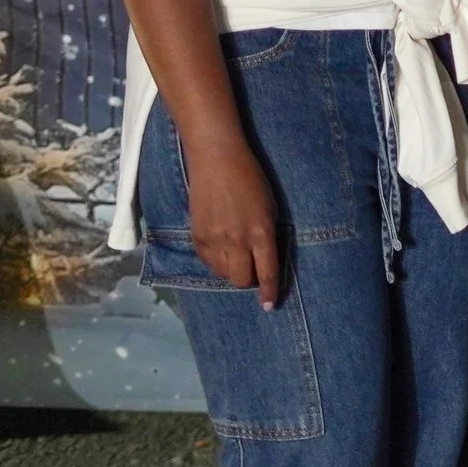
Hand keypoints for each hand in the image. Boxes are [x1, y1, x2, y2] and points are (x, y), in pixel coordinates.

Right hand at [183, 132, 282, 309]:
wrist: (217, 160)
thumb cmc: (251, 179)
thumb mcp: (270, 207)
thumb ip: (268, 235)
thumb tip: (265, 261)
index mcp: (261, 232)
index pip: (267, 272)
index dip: (269, 292)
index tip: (269, 306)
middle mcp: (238, 240)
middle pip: (242, 279)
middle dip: (249, 280)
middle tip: (252, 269)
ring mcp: (215, 239)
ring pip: (224, 274)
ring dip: (232, 271)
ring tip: (236, 255)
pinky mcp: (197, 236)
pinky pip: (208, 262)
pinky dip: (216, 262)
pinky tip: (222, 248)